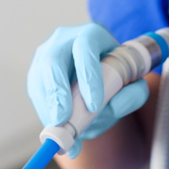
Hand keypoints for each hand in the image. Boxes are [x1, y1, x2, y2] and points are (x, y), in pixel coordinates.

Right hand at [26, 23, 149, 157]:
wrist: (97, 78)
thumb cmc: (115, 78)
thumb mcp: (130, 84)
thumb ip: (133, 93)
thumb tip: (116, 105)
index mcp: (91, 35)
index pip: (85, 49)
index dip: (88, 76)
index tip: (94, 104)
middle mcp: (63, 41)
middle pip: (52, 62)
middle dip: (57, 93)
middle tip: (63, 119)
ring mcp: (45, 56)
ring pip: (40, 81)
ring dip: (48, 109)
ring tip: (60, 132)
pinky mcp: (36, 74)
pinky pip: (35, 95)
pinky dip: (45, 114)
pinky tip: (55, 130)